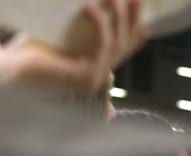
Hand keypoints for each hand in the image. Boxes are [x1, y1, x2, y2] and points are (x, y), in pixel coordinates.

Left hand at [0, 0, 146, 93]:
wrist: (8, 72)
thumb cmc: (26, 54)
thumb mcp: (59, 34)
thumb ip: (77, 26)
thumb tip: (92, 3)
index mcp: (90, 66)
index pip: (120, 49)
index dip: (134, 32)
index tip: (142, 12)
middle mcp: (96, 75)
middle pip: (122, 45)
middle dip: (131, 19)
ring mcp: (93, 78)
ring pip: (115, 44)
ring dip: (117, 17)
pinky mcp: (87, 77)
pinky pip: (100, 48)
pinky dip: (99, 27)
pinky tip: (90, 8)